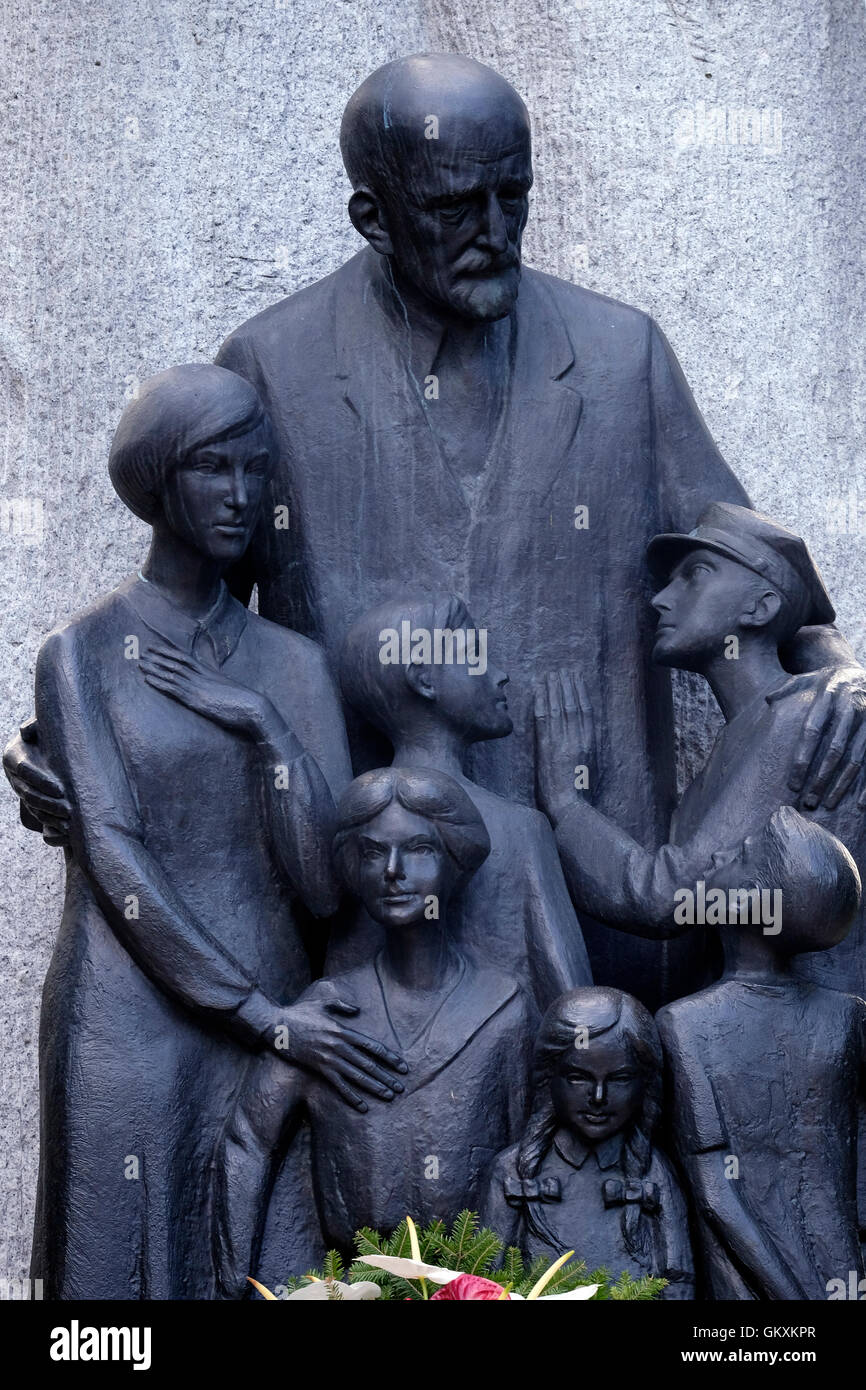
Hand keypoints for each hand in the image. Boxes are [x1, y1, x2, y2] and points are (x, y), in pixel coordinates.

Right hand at [3, 715, 71, 844]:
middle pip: (28, 793)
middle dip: (48, 803)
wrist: (48, 743)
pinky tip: (65, 827)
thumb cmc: (47, 730)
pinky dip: (50, 821)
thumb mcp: (42, 724)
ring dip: (50, 816)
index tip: (61, 789)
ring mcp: (19, 788)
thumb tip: (25, 731)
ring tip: (69, 822)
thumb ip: (35, 725)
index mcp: (12, 756)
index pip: (24, 771)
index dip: (41, 781)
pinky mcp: (28, 798)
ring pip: (32, 806)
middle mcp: (13, 775)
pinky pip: (36, 813)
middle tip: (69, 810)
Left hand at [139, 643, 283, 741]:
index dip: (168, 652)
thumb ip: (217, 686)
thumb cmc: (244, 702)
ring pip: (171, 673)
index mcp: (209, 673)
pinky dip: (160, 682)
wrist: (252, 708)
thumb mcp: (229, 690)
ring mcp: (198, 687)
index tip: (155, 647)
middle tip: (141, 650)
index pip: (185, 658)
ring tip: (139, 663)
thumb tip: (213, 688)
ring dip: (154, 667)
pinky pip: (174, 689)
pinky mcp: (196, 699)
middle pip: (175, 662)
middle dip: (157, 656)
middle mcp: (201, 676)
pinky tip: (148, 679)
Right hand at [273, 996, 407, 1112]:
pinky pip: (338, 1085)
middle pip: (369, 1064)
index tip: (402, 1066)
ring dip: (374, 1087)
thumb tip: (358, 1010)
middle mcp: (340, 1046)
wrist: (278, 1025)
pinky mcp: (319, 1068)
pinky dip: (351, 1096)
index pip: (373, 1046)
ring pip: (357, 1076)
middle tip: (401, 1088)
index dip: (390, 1057)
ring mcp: (329, 1058)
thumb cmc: (300, 1012)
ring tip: (389, 1096)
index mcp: (344, 1031)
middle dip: (387, 1076)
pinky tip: (362, 1106)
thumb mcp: (323, 1003)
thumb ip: (342, 1005)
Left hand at [533, 668, 596, 823]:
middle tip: (563, 670)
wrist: (569, 807)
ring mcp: (562, 742)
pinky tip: (538, 690)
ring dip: (555, 689)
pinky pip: (545, 719)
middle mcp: (578, 738)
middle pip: (573, 705)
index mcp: (590, 743)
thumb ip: (585, 748)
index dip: (581, 692)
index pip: (585, 711)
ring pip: (559, 708)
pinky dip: (542, 702)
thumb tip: (583, 734)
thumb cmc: (578, 792)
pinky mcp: (548, 748)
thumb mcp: (589, 767)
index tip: (577, 678)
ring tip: (551, 674)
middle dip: (568, 686)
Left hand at [770, 665, 865, 810]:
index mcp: (828, 696)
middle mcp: (850, 707)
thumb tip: (767, 699)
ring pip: (856, 758)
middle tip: (809, 801)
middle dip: (821, 778)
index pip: (812, 731)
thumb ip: (789, 688)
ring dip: (842, 784)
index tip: (794, 784)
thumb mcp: (810, 677)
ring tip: (828, 804)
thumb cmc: (830, 681)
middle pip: (835, 749)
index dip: (803, 758)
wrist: (862, 673)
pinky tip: (861, 804)